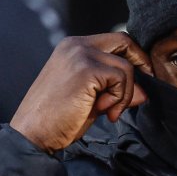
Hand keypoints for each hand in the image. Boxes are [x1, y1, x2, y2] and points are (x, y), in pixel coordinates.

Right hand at [10, 33, 151, 152]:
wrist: (32, 134)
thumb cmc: (58, 120)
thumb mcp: (92, 100)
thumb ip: (115, 90)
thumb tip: (143, 91)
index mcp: (73, 47)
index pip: (114, 41)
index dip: (133, 57)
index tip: (141, 80)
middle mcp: (76, 45)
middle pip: (124, 41)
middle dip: (140, 64)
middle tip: (140, 92)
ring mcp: (81, 54)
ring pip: (126, 67)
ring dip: (124, 95)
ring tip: (107, 112)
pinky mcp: (87, 69)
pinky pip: (121, 79)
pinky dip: (119, 99)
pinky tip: (103, 111)